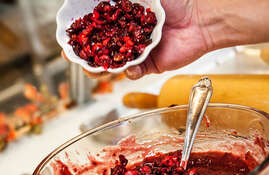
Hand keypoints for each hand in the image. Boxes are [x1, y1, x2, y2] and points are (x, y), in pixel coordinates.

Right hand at [62, 0, 211, 79]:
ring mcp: (137, 51)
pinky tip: (128, 68)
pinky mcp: (149, 64)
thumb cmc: (175, 2)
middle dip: (85, 54)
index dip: (81, 33)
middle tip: (74, 56)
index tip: (68, 37)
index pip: (97, 27)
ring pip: (113, 63)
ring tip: (93, 68)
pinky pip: (134, 72)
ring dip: (101, 67)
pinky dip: (129, 71)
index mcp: (123, 18)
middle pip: (100, 48)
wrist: (200, 19)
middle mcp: (127, 35)